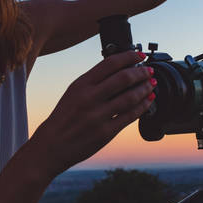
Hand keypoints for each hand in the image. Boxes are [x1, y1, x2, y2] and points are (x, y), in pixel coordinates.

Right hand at [31, 50, 155, 176]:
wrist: (51, 146)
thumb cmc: (63, 118)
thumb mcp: (73, 93)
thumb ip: (93, 82)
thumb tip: (120, 70)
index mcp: (81, 85)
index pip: (110, 63)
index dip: (129, 57)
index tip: (140, 56)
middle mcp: (89, 98)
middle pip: (124, 78)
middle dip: (142, 73)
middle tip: (149, 71)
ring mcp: (98, 116)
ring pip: (130, 97)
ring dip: (145, 89)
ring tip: (151, 85)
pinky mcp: (106, 133)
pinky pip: (130, 116)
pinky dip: (142, 107)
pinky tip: (148, 101)